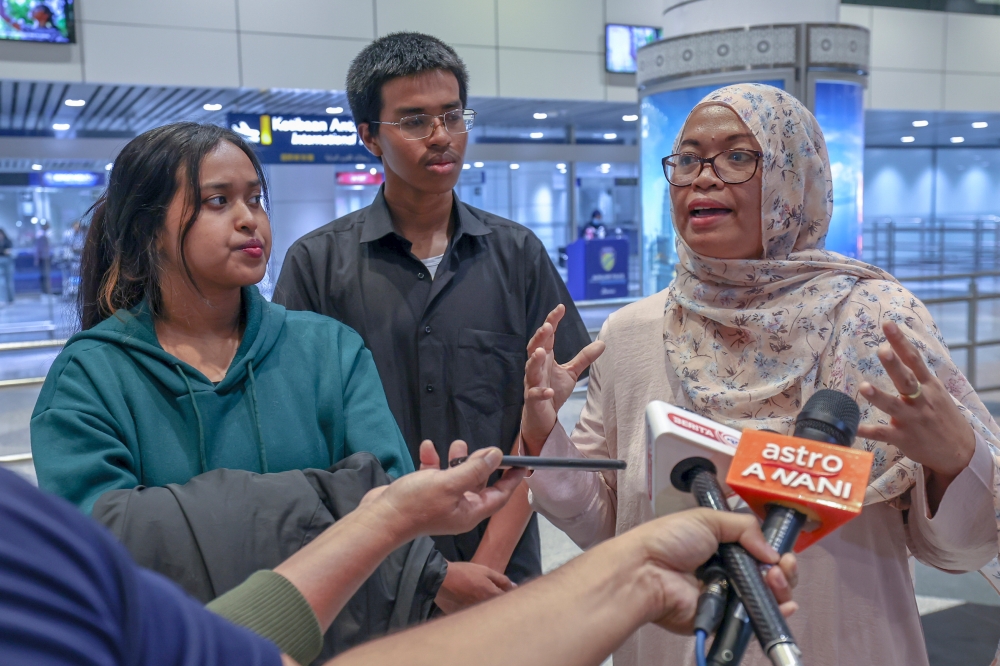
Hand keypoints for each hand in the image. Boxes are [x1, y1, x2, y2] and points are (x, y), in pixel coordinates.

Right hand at [370, 441, 527, 542]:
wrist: (379, 517)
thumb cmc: (416, 504)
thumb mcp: (450, 483)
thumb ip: (474, 469)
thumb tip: (495, 455)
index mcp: (470, 512)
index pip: (499, 496)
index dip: (511, 480)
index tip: (522, 464)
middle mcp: (457, 509)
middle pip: (478, 483)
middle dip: (480, 464)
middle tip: (481, 448)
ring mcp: (440, 502)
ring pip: (456, 476)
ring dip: (456, 459)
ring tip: (456, 443)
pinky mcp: (423, 494)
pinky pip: (433, 474)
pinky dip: (433, 460)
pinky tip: (428, 448)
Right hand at [434, 560, 514, 613]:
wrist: (441, 579)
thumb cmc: (465, 572)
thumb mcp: (486, 571)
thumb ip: (502, 580)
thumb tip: (514, 587)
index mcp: (492, 596)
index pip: (507, 600)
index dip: (509, 597)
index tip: (507, 593)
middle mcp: (485, 607)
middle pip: (497, 609)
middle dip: (499, 605)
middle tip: (492, 597)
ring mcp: (474, 614)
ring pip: (486, 614)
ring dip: (488, 610)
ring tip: (480, 600)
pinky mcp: (465, 617)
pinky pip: (474, 617)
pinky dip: (476, 613)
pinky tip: (471, 606)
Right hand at [522, 305, 604, 453]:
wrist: (543, 416)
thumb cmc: (553, 390)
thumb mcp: (571, 372)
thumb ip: (584, 357)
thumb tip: (602, 343)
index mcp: (545, 357)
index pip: (547, 336)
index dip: (552, 321)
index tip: (560, 308)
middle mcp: (536, 367)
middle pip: (534, 348)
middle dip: (540, 337)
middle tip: (547, 327)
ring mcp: (532, 383)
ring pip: (530, 369)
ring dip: (534, 361)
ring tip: (540, 352)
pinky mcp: (532, 400)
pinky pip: (534, 394)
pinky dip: (541, 392)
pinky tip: (549, 391)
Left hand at [623, 509, 797, 633]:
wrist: (646, 572)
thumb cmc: (670, 540)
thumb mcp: (707, 519)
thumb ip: (745, 528)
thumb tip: (772, 552)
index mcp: (722, 547)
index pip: (759, 551)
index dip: (774, 552)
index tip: (783, 552)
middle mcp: (727, 572)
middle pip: (767, 575)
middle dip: (782, 571)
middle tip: (780, 567)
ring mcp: (727, 596)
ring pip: (766, 597)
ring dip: (780, 588)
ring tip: (773, 579)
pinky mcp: (724, 619)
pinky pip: (754, 619)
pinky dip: (775, 612)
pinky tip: (784, 604)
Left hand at [857, 321, 974, 491]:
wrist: (960, 451)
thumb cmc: (942, 415)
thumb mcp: (936, 391)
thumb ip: (916, 374)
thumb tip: (896, 349)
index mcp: (929, 385)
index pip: (914, 359)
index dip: (901, 341)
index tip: (887, 324)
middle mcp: (921, 400)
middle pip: (906, 380)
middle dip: (894, 366)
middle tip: (882, 350)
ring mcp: (912, 419)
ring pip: (894, 406)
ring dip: (879, 396)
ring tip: (864, 386)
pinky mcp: (904, 438)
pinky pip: (883, 434)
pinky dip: (868, 431)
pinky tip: (854, 427)